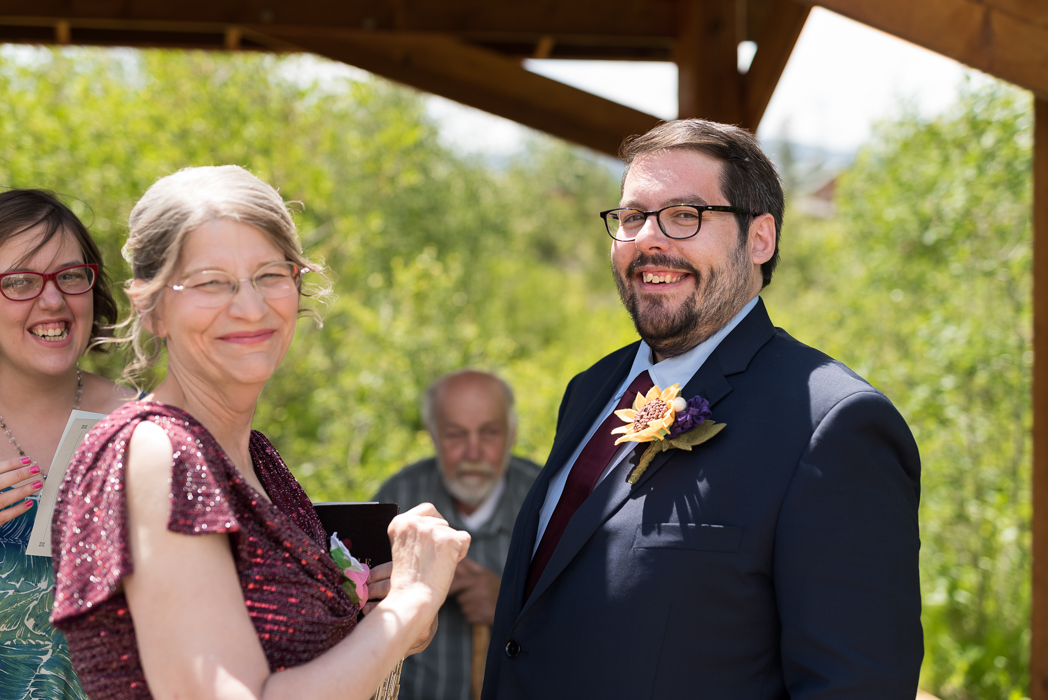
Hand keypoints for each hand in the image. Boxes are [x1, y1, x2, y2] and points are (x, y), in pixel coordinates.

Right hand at [0, 456, 41, 526]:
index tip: (27, 460)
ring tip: (38, 484)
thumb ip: (0, 476)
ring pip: (5, 499)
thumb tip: (15, 467)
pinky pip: (5, 516)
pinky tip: (30, 503)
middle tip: (36, 469)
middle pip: (1, 482)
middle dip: (20, 475)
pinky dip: (18, 509)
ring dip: (23, 491)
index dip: (12, 464)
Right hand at [383, 503, 470, 650]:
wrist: (412, 599)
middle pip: (442, 521)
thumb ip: (417, 531)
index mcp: (399, 522)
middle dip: (442, 539)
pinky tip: (448, 565)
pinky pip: (465, 539)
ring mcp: (431, 529)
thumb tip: (439, 522)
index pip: (427, 510)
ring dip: (450, 548)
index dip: (434, 526)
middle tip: (431, 560)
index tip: (430, 544)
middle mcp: (414, 521)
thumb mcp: (405, 547)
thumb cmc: (409, 580)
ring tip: (436, 565)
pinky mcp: (448, 539)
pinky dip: (461, 553)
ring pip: (453, 532)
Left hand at [448, 557, 500, 625]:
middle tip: (473, 595)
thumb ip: (470, 566)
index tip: (447, 590)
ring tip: (480, 602)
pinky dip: (473, 615)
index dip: (451, 587)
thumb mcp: (485, 573)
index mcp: (481, 579)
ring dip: (468, 606)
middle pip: (461, 598)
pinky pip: (469, 617)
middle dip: (464, 597)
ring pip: (464, 608)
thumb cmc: (495, 586)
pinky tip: (482, 610)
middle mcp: (482, 592)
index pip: (460, 583)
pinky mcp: (484, 617)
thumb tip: (457, 559)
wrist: (512, 603)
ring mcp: (483, 605)